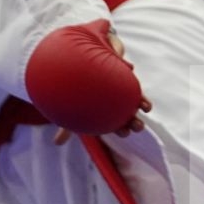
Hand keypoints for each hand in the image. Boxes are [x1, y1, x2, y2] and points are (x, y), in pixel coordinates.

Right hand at [55, 29, 151, 143]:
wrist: (76, 58)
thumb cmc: (74, 86)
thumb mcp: (69, 107)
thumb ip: (66, 126)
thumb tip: (56, 144)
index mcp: (103, 109)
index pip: (114, 122)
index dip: (121, 129)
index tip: (124, 133)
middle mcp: (113, 99)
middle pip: (127, 113)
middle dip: (134, 121)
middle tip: (138, 126)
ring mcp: (119, 85)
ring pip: (133, 97)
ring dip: (142, 103)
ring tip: (146, 108)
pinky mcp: (122, 70)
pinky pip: (130, 75)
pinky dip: (129, 73)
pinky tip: (132, 75)